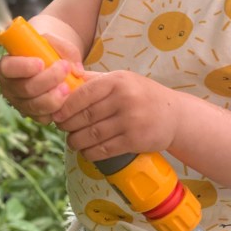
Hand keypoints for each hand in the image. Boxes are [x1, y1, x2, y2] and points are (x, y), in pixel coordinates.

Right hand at [0, 34, 83, 124]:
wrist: (50, 66)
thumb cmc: (47, 52)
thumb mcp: (53, 43)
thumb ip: (65, 50)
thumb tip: (77, 71)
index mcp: (8, 65)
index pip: (8, 68)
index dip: (23, 67)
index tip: (41, 63)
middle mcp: (10, 87)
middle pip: (25, 89)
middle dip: (47, 80)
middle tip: (65, 69)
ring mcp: (20, 103)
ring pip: (34, 106)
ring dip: (53, 98)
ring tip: (68, 88)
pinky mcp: (32, 115)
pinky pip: (44, 117)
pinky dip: (56, 110)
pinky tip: (66, 100)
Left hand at [56, 69, 180, 160]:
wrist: (174, 114)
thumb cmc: (140, 95)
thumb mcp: (121, 80)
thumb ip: (94, 79)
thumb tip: (64, 78)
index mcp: (117, 81)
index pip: (83, 94)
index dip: (65, 107)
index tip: (55, 115)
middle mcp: (124, 99)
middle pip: (85, 116)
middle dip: (68, 126)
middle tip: (62, 129)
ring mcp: (131, 120)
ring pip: (93, 135)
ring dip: (77, 141)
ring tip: (72, 142)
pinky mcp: (136, 140)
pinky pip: (105, 149)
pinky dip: (91, 153)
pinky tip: (86, 152)